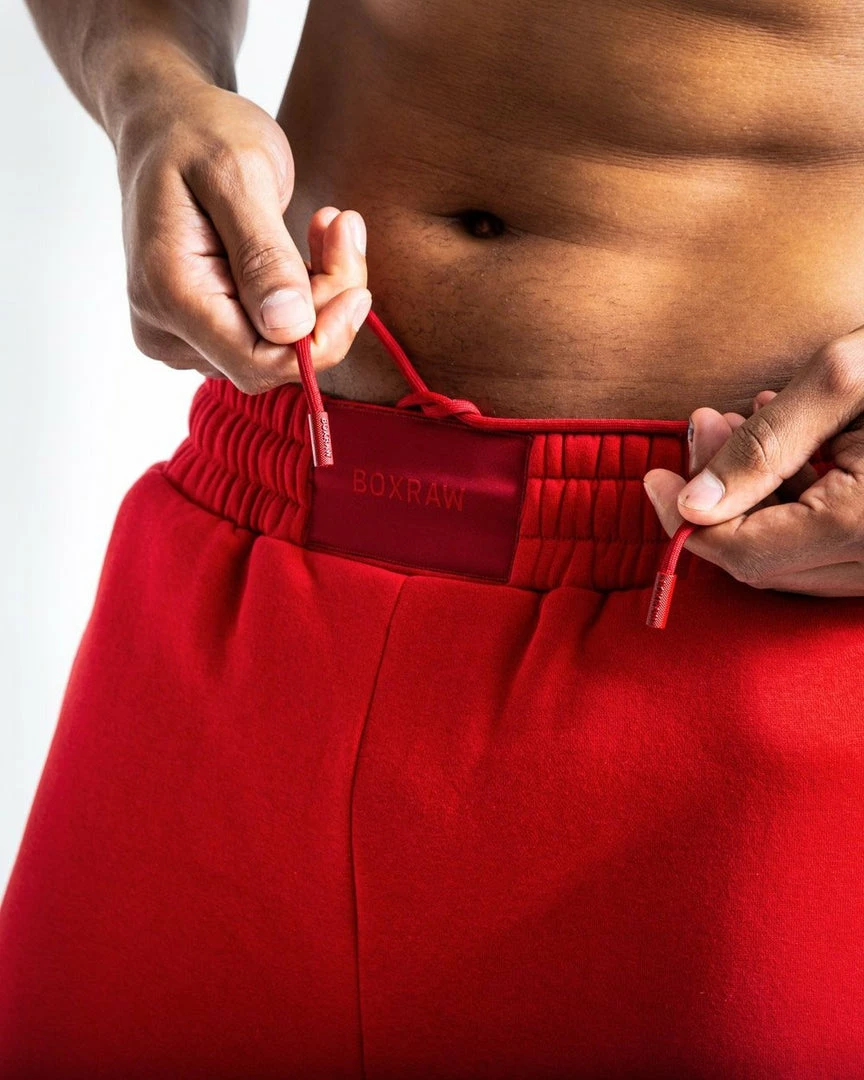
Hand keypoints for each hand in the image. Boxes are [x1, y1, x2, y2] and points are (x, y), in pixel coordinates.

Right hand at [116, 79, 370, 391]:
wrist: (165, 122)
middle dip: (325, 306)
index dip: (319, 342)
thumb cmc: (198, 133)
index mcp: (168, 293)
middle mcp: (167, 328)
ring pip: (278, 347)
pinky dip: (305, 294)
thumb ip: (264, 254)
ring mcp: (184, 334)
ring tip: (329, 225)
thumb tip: (289, 326)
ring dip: (320, 293)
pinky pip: (271, 333)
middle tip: (345, 230)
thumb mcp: (239, 173)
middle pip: (274, 357)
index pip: (258, 363)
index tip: (358, 290)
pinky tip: (312, 243)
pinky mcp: (205, 328)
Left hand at [643, 328, 863, 595]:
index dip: (684, 520)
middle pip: (763, 562)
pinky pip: (829, 551)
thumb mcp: (846, 379)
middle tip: (700, 430)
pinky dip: (792, 507)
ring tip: (739, 426)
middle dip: (717, 501)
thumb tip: (693, 504)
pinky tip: (790, 449)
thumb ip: (764, 445)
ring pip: (793, 561)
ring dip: (752, 501)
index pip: (744, 553)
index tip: (652, 478)